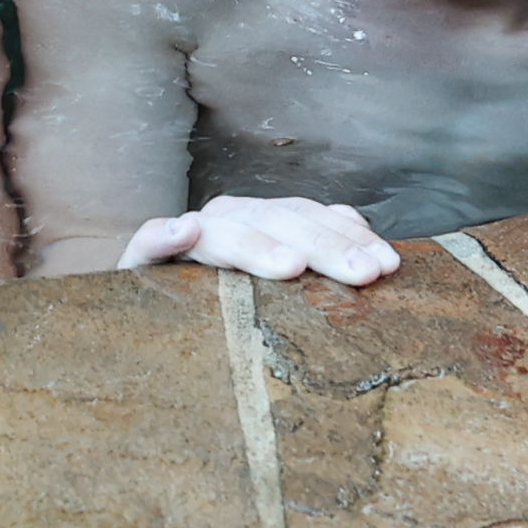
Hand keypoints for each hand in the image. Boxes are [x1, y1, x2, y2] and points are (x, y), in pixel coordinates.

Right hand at [116, 195, 404, 284]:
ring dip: (256, 243)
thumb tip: (359, 231)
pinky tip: (182, 232)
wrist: (146, 310)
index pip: (310, 217)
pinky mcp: (141, 258)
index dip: (348, 236)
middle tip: (362, 273)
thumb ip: (312, 250)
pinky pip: (148, 241)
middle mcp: (227, 219)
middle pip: (278, 222)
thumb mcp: (271, 279)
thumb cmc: (223, 301)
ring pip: (223, 231)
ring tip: (290, 265)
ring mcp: (185, 236)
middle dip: (324, 245)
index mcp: (262, 220)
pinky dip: (163, 233)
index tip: (386, 265)